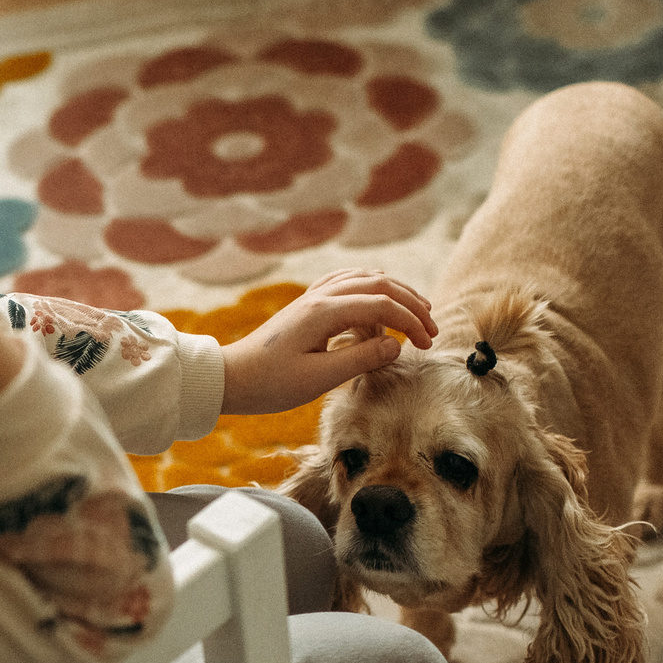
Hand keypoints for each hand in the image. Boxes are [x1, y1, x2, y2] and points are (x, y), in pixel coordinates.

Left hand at [218, 268, 436, 415]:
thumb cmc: (269, 383)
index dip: (411, 322)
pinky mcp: (308, 306)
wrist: (231, 378)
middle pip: (378, 283)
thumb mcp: (318, 379)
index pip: (382, 304)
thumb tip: (395, 345)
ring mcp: (312, 298)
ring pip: (364, 279)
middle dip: (410, 303)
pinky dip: (370, 289)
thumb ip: (360, 359)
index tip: (426, 345)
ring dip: (393, 293)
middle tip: (431, 329)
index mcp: (324, 312)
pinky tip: (378, 303)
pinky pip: (346, 284)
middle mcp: (320, 297)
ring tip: (415, 314)